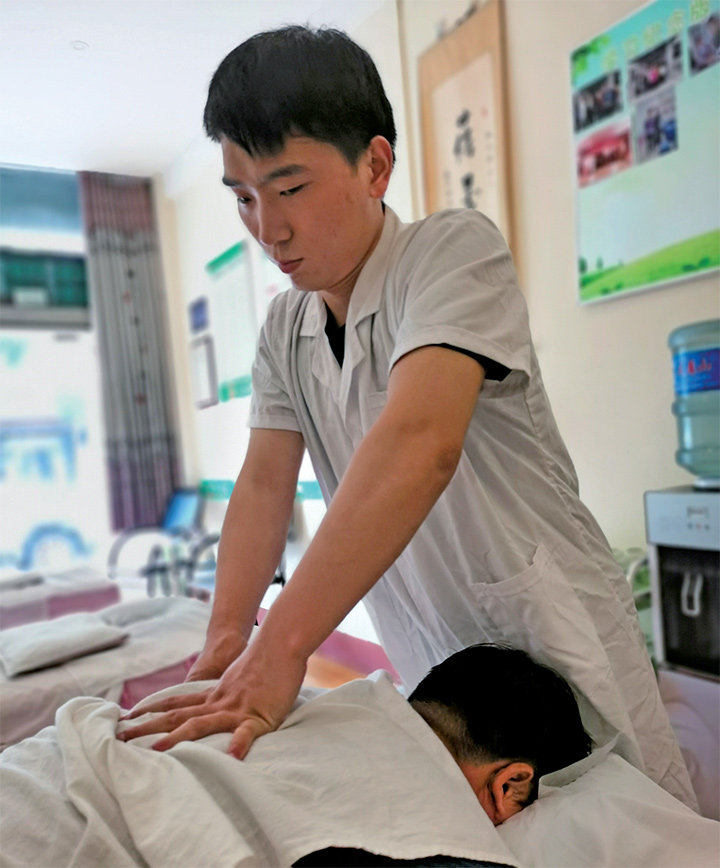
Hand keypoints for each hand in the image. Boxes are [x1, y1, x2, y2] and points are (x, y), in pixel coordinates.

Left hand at [117, 638, 306, 758]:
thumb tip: (221, 699)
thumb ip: (227, 689)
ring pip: (201, 724)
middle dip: (148, 728)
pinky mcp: (258, 715)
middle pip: (177, 715)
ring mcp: (236, 708)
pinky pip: (246, 732)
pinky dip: (238, 744)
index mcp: (214, 693)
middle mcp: (218, 701)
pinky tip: (232, 758)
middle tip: (121, 737)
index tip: (128, 716)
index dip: (152, 709)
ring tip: (158, 751)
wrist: (282, 642)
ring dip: (178, 737)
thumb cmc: (266, 658)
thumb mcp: (239, 676)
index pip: (177, 702)